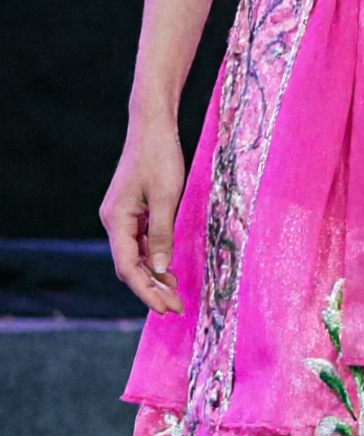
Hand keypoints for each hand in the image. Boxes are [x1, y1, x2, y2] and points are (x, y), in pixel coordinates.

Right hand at [101, 114, 187, 315]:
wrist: (153, 127)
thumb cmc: (160, 157)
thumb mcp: (166, 197)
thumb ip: (161, 234)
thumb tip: (158, 270)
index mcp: (116, 220)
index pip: (127, 267)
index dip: (146, 291)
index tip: (165, 308)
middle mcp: (114, 221)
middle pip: (129, 266)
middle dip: (151, 288)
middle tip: (176, 308)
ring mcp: (123, 216)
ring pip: (135, 256)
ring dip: (153, 276)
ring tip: (175, 294)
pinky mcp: (133, 210)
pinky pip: (141, 242)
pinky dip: (154, 258)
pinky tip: (168, 270)